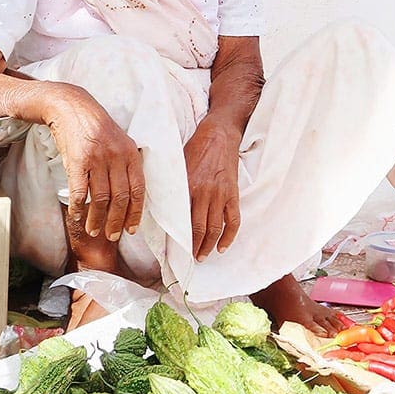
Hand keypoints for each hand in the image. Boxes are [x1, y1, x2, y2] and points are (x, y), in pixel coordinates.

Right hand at [46, 84, 144, 241]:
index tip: (132, 229)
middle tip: (112, 236)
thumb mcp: (119, 140)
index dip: (136, 212)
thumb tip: (131, 192)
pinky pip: (79, 191)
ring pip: (100, 198)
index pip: (138, 189)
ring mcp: (97, 158)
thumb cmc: (95, 126)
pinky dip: (78, 207)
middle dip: (116, 221)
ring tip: (94, 230)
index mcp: (130, 153)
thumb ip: (126, 163)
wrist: (71, 106)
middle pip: (120, 198)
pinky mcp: (78, 160)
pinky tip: (77, 216)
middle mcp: (117, 156)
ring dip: (97, 219)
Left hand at [184, 115, 241, 260]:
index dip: (178, 238)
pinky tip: (223, 247)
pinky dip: (229, 236)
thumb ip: (172, 186)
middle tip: (189, 259)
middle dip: (194, 247)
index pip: (181, 219)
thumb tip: (161, 206)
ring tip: (203, 256)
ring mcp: (221, 194)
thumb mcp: (178, 165)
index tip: (172, 250)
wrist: (219, 134)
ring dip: (209, 245)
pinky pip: (233, 219)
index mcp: (187, 186)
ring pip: (216, 228)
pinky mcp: (233, 193)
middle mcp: (204, 192)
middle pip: (199, 228)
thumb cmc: (195, 148)